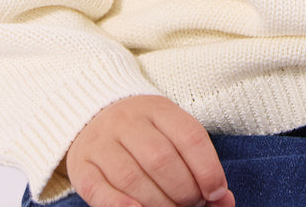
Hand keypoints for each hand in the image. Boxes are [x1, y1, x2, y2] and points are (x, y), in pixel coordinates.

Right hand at [65, 95, 234, 206]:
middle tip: (192, 204)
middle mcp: (127, 120)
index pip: (189, 135)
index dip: (208, 168)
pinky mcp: (81, 166)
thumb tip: (224, 199)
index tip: (216, 191)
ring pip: (132, 178)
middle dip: (184, 191)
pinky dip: (121, 206)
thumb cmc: (143, 131)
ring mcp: (101, 142)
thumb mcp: (171, 132)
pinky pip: (99, 190)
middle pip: (161, 159)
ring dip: (158, 203)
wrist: (91, 112)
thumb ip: (198, 163)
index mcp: (157, 107)